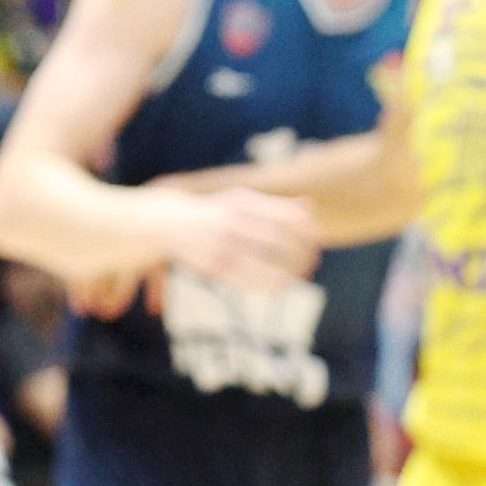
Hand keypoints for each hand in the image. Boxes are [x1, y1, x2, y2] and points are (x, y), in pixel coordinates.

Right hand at [148, 177, 322, 297]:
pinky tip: (281, 284)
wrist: (169, 224)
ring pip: (267, 266)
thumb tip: (309, 209)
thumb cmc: (215, 212)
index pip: (286, 217)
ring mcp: (222, 247)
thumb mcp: (240, 200)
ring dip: (290, 273)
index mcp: (241, 203)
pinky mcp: (215, 269)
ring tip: (301, 275)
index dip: (306, 230)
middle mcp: (231, 223)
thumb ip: (274, 205)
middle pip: (280, 242)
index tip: (316, 238)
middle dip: (302, 254)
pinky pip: (250, 282)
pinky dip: (271, 285)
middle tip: (313, 261)